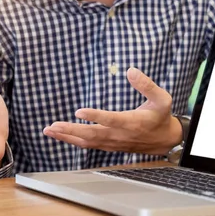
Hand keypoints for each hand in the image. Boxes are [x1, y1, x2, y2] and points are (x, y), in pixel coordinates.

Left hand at [44, 68, 182, 154]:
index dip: (95, 116)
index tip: (79, 111)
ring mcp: (113, 142)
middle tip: (53, 125)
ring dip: (67, 136)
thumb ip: (147, 85)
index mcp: (132, 122)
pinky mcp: (108, 145)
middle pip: (92, 134)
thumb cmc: (161, 115)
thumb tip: (130, 70)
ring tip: (49, 130)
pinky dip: (72, 140)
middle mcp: (119, 135)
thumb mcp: (162, 98)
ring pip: (87, 142)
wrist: (165, 140)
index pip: (111, 120)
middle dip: (71, 130)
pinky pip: (88, 144)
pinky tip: (60, 135)